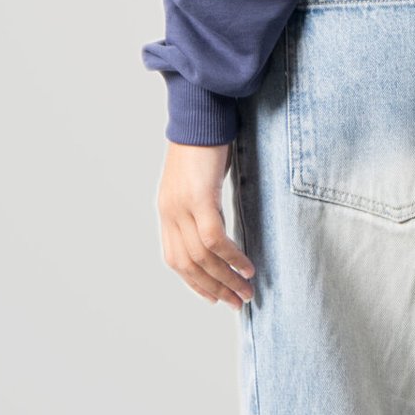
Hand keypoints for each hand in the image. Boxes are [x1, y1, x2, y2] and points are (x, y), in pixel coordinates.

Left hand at [157, 141, 256, 307]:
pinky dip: (231, 257)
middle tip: (237, 302)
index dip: (195, 283)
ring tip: (246, 290)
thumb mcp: (198, 181)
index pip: (175, 260)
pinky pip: (214, 238)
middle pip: (188, 265)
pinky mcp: (199, 197)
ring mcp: (182, 206)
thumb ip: (202, 207)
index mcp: (167, 211)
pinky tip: (246, 266)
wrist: (201, 112)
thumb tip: (218, 233)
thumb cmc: (205, 144)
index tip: (215, 297)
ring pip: (202, 257)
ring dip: (226, 279)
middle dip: (214, 288)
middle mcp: (169, 212)